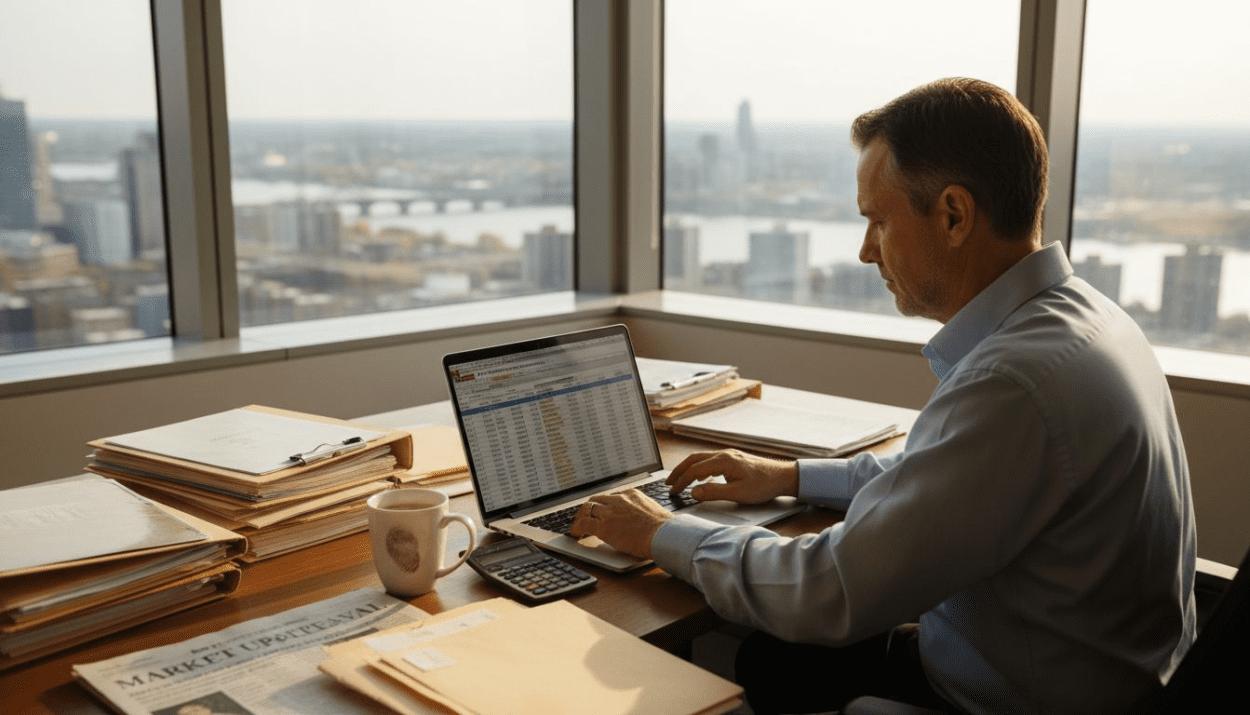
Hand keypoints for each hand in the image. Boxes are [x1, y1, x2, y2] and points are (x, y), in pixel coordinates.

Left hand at [569, 489, 671, 558]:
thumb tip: (639, 519)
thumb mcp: (652, 510)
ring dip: (580, 516)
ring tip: (578, 524)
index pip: (611, 496)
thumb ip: (641, 510)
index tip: (602, 510)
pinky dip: (576, 528)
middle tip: (585, 515)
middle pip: (596, 499)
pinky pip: (583, 524)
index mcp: (631, 494)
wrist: (662, 534)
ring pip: (587, 508)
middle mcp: (618, 499)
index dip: (603, 504)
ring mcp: (609, 512)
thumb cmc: (663, 528)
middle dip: (589, 507)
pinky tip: (575, 533)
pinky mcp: (603, 526)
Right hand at [666, 449, 798, 504]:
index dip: (681, 481)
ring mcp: (729, 455)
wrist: (783, 476)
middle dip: (679, 471)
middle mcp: (724, 454)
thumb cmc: (763, 485)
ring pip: (701, 458)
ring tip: (679, 479)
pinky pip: (709, 460)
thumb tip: (693, 493)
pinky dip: (698, 467)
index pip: (694, 470)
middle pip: (693, 459)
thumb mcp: (737, 494)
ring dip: (688, 468)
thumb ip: (713, 493)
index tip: (673, 491)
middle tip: (668, 483)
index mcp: (723, 461)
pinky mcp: (733, 458)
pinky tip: (699, 476)